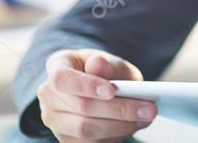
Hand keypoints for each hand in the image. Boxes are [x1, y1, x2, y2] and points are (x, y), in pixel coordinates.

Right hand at [37, 49, 154, 142]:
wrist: (100, 87)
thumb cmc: (105, 71)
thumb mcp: (111, 61)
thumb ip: (107, 64)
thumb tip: (97, 64)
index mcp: (57, 67)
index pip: (62, 79)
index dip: (86, 86)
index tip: (112, 91)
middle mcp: (49, 95)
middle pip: (80, 107)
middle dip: (118, 110)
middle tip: (148, 108)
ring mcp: (55, 120)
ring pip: (84, 130)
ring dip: (119, 126)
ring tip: (145, 118)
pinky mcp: (66, 139)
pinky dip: (114, 136)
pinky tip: (133, 126)